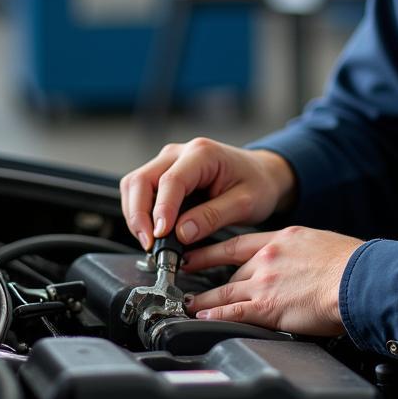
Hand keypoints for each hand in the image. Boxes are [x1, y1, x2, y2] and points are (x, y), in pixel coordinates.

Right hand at [119, 139, 295, 250]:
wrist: (263, 174)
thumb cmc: (257, 184)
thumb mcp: (245, 203)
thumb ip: (213, 217)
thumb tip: (182, 233)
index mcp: (203, 153)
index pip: (170, 181)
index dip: (161, 211)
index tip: (159, 236)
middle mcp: (180, 152)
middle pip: (141, 180)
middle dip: (138, 216)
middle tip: (148, 246)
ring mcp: (169, 161)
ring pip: (135, 185)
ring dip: (136, 215)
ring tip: (150, 244)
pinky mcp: (164, 173)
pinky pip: (141, 191)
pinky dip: (140, 213)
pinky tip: (153, 233)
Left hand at [181, 226, 363, 336]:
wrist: (358, 279)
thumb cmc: (352, 265)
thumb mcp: (322, 245)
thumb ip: (303, 253)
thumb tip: (303, 264)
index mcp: (283, 238)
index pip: (239, 243)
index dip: (214, 249)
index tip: (197, 252)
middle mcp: (268, 257)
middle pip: (230, 270)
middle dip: (209, 278)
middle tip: (188, 283)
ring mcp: (266, 282)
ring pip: (224, 291)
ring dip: (204, 300)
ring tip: (189, 306)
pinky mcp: (268, 307)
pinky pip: (232, 312)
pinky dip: (214, 316)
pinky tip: (203, 319)